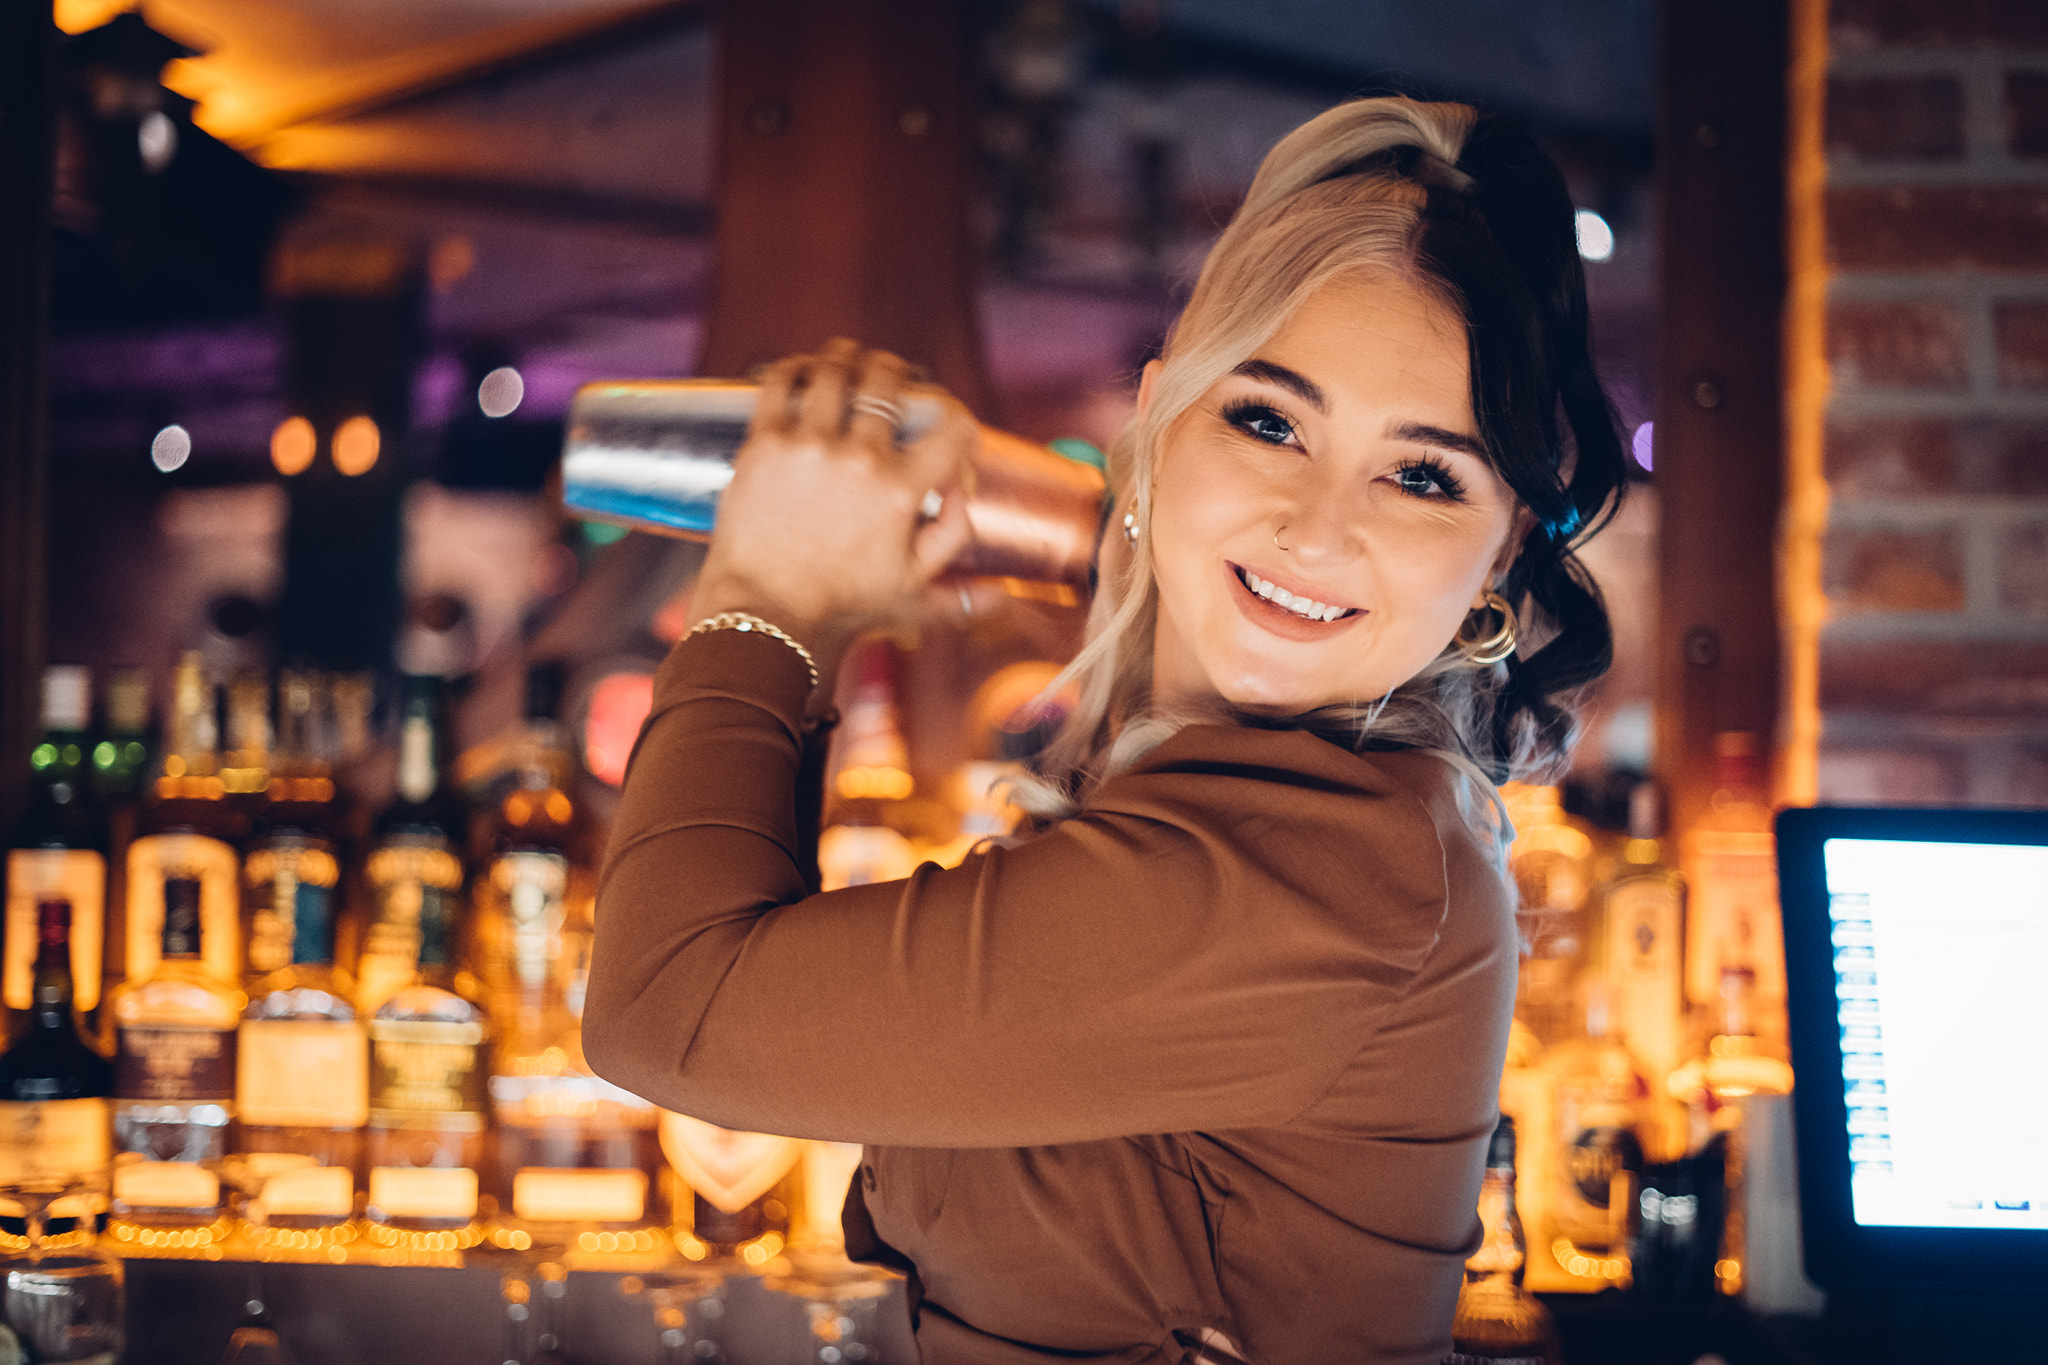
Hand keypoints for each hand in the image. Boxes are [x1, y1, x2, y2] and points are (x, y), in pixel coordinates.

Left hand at [689, 339, 975, 671]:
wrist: (767, 613)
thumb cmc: (840, 606)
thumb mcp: (914, 593)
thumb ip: (957, 559)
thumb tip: (983, 533)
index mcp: (901, 490)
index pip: (951, 426)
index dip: (958, 419)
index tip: (948, 424)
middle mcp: (859, 458)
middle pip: (888, 381)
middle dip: (897, 371)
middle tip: (893, 376)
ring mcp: (808, 446)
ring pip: (833, 371)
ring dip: (846, 358)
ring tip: (847, 360)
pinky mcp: (764, 444)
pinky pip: (778, 383)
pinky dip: (793, 367)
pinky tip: (801, 369)